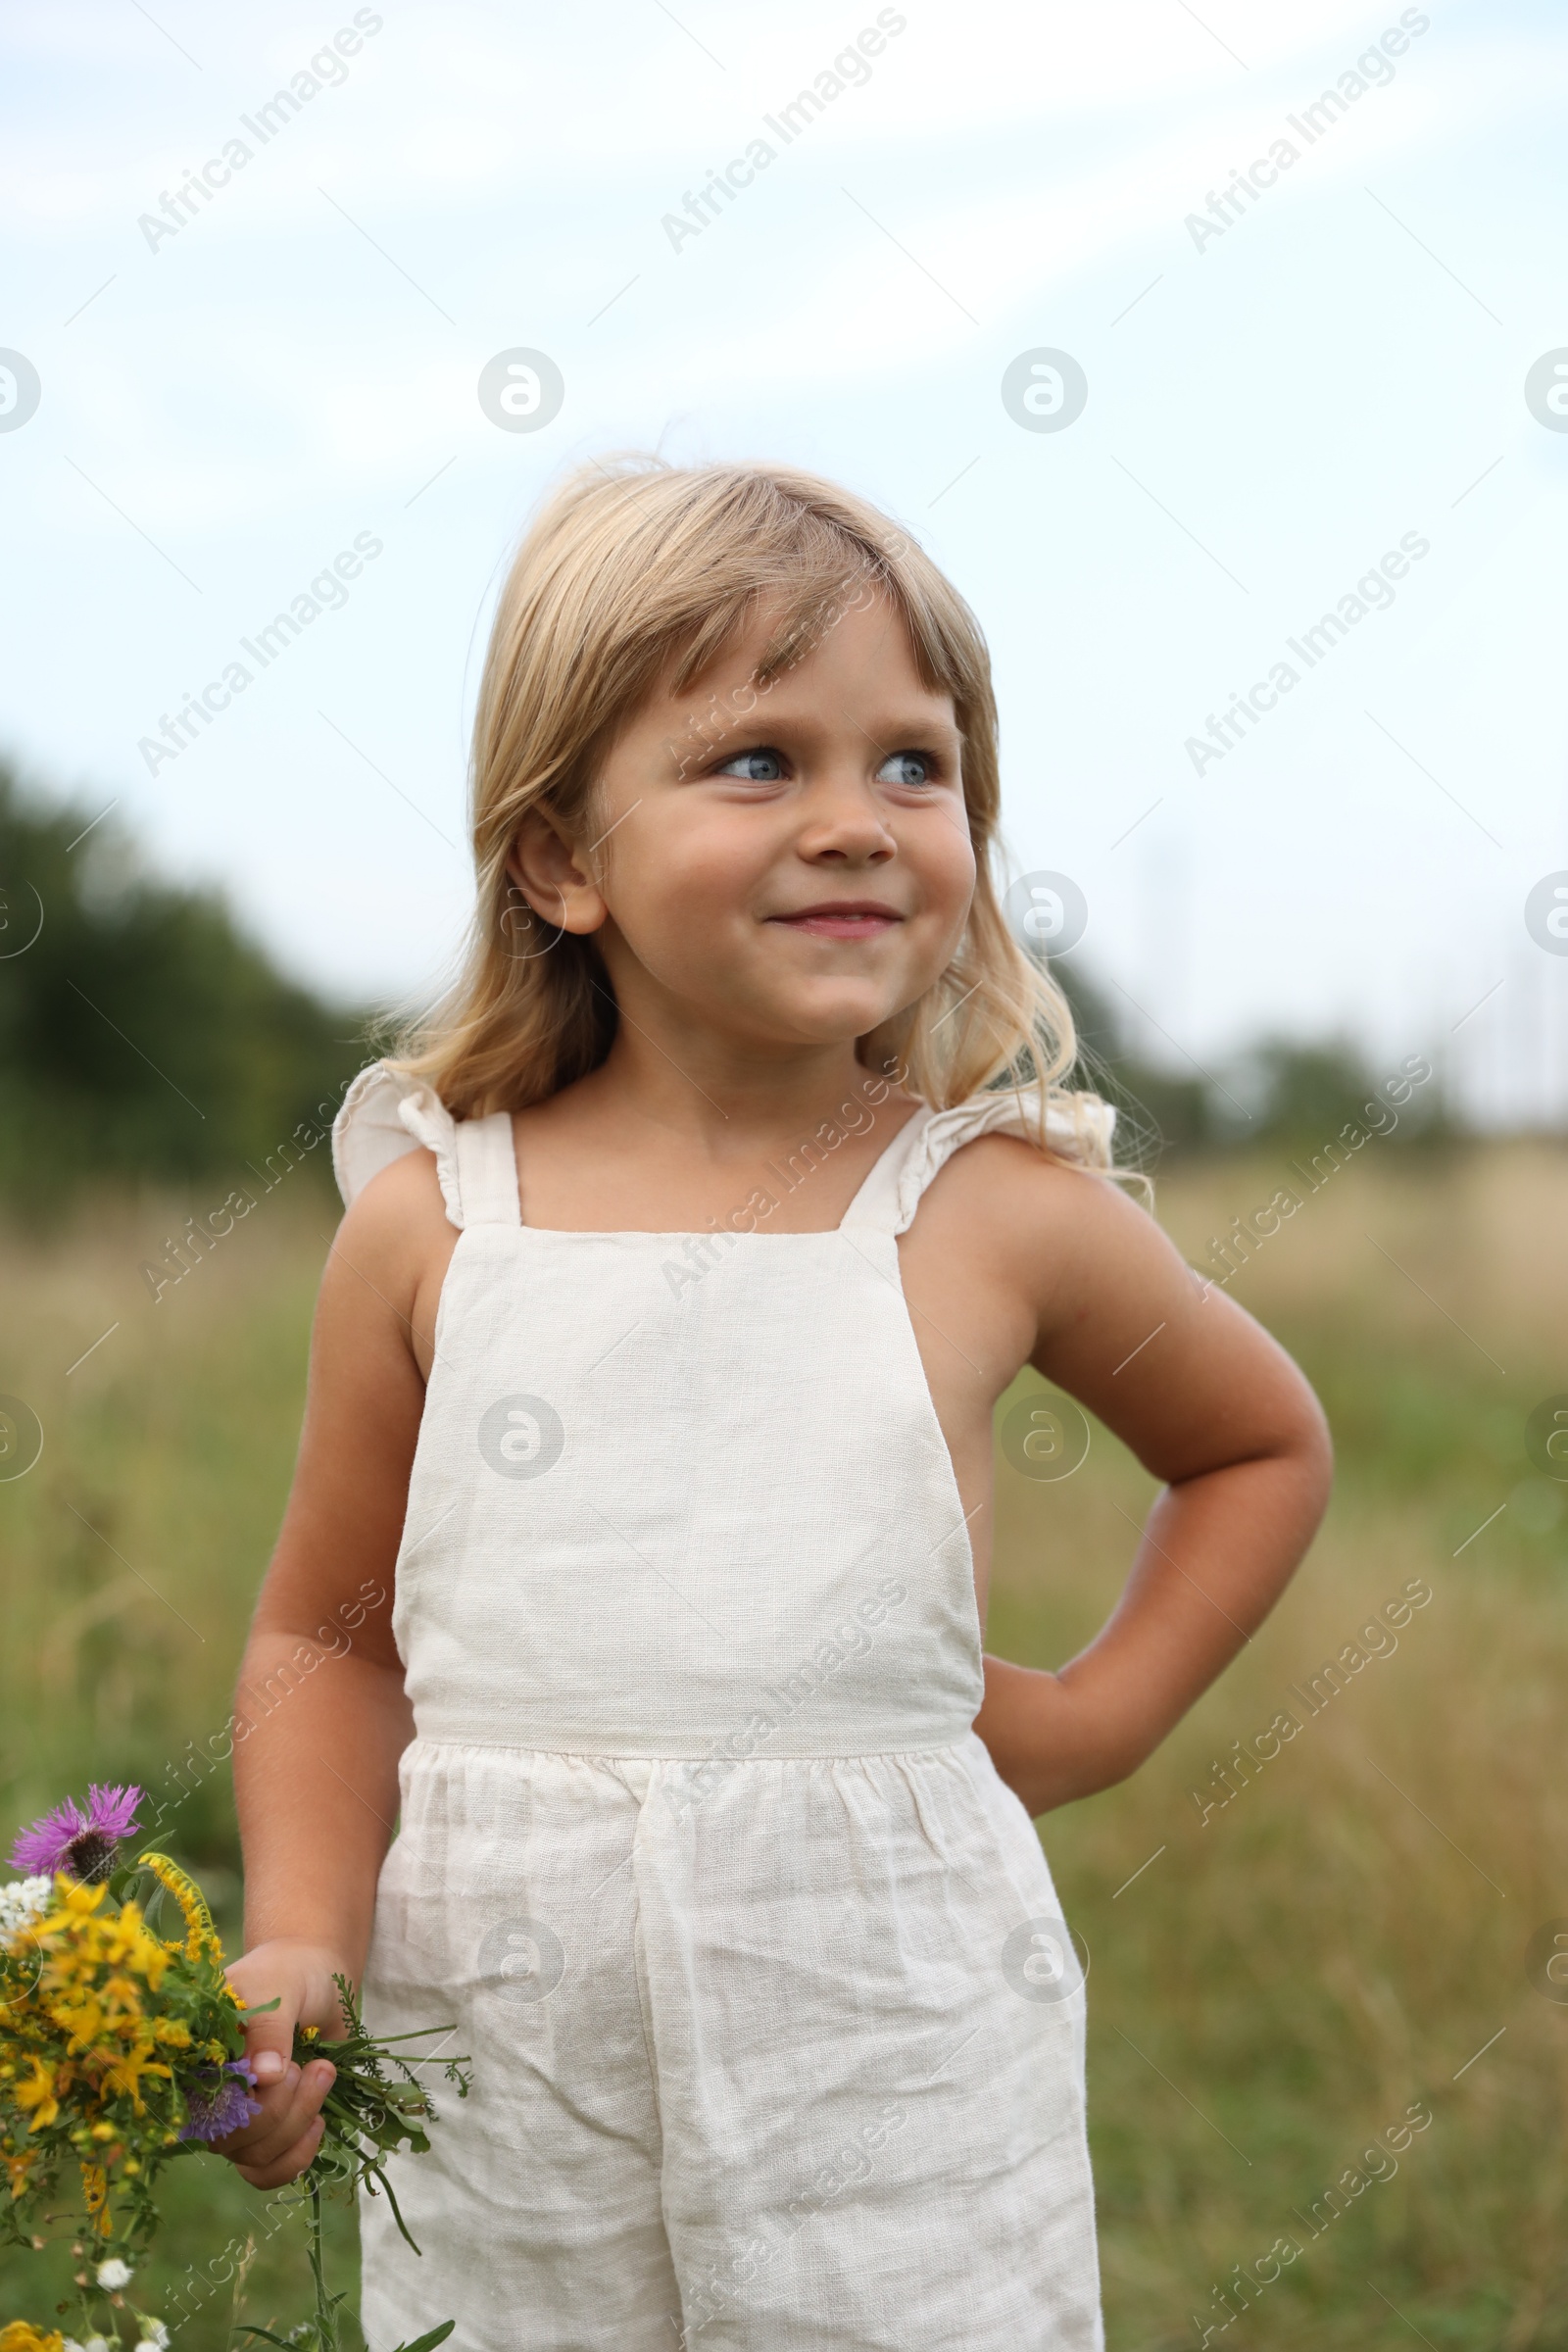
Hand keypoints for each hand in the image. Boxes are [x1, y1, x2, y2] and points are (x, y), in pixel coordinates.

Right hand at [216, 1939, 347, 2187]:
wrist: (314, 1974)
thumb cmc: (288, 1975)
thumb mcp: (277, 1989)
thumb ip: (269, 2028)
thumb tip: (265, 2076)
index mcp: (195, 2059)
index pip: (203, 2106)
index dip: (243, 2101)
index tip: (281, 2069)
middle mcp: (208, 2095)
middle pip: (232, 2140)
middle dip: (282, 2109)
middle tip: (312, 2067)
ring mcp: (236, 2118)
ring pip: (254, 2157)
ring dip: (298, 2124)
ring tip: (322, 2074)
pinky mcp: (265, 2131)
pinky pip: (266, 2172)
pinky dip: (295, 2158)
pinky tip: (317, 2123)